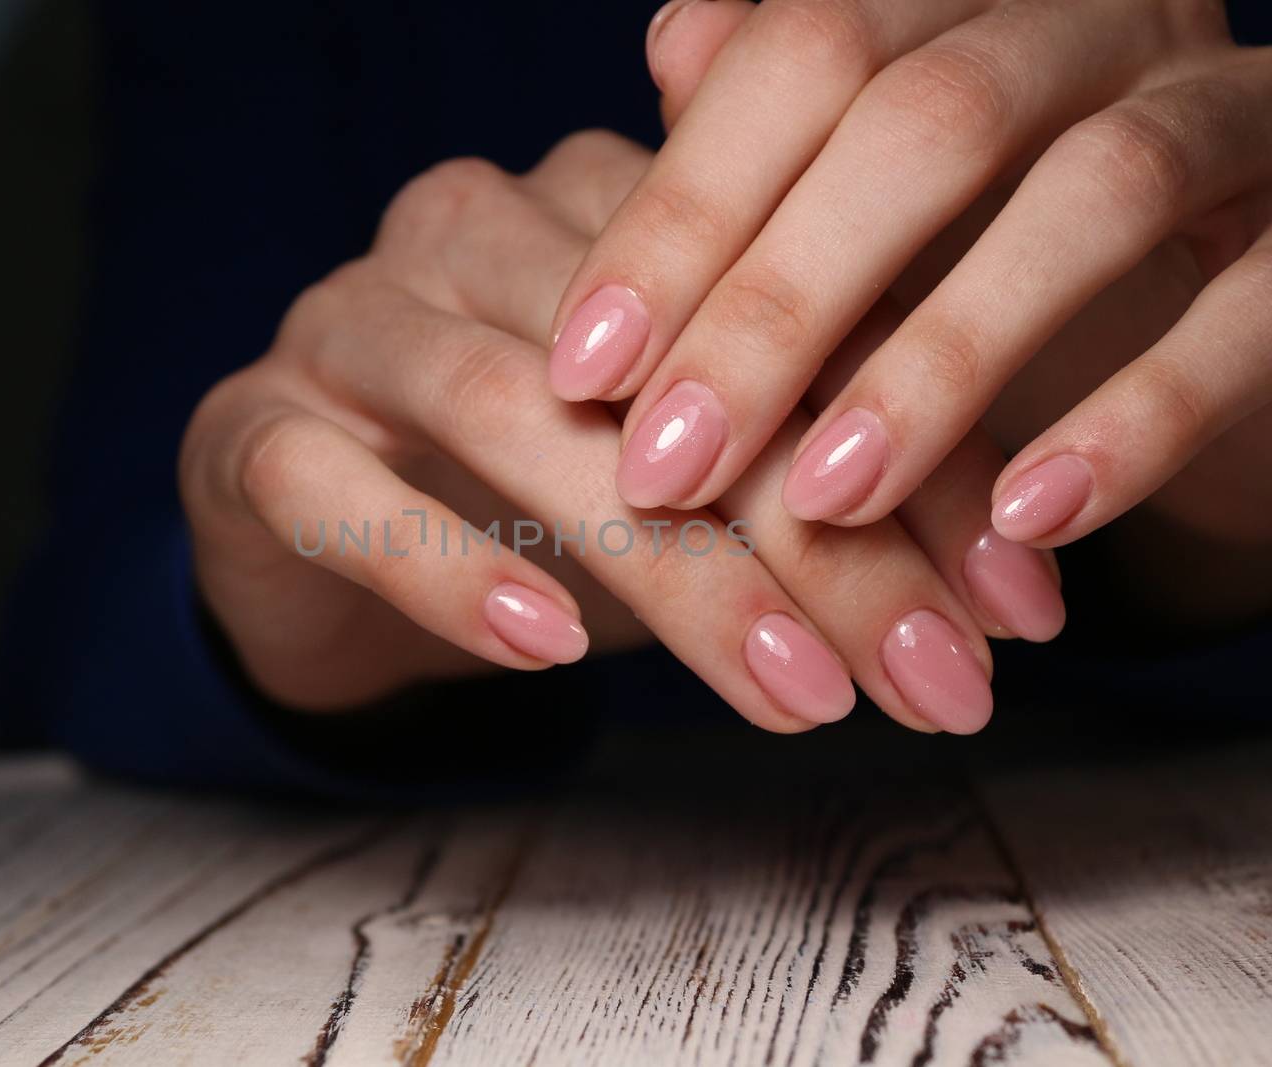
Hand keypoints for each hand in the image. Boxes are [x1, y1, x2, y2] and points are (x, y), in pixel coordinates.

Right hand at [180, 132, 1055, 734]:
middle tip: (930, 681)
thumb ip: (833, 486)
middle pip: (662, 367)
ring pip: (515, 415)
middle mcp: (475, 230)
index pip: (783, 316)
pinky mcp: (252, 427)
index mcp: (603, 208)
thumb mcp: (698, 487)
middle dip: (818, 538)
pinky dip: (450, 565)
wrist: (320, 533)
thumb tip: (1019, 588)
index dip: (914, 464)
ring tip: (789, 692)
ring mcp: (352, 321)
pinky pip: (340, 489)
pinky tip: (549, 649)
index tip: (1018, 612)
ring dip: (666, 565)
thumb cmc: (536, 500)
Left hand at [550, 0, 1271, 594]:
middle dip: (779, 304)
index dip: (684, 212)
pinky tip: (1028, 521)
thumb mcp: (858, 198)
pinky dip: (1137, 419)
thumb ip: (769, 132)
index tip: (583, 368)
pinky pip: (1260, 315)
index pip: (804, 52)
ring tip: (824, 498)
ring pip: (1098, 194)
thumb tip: (672, 48)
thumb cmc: (980, 241)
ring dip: (941, 361)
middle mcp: (1102, 19)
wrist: (1202, 292)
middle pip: (931, 121)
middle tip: (666, 466)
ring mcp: (1234, 113)